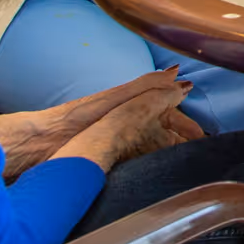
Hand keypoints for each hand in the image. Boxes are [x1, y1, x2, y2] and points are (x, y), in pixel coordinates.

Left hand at [56, 79, 201, 173]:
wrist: (40, 143)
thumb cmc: (76, 118)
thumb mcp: (116, 98)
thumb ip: (146, 86)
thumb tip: (177, 72)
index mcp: (130, 104)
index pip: (166, 111)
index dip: (185, 122)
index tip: (202, 135)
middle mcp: (124, 121)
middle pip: (161, 129)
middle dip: (182, 137)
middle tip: (200, 150)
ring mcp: (114, 140)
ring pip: (151, 144)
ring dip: (169, 150)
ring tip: (184, 162)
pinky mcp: (104, 156)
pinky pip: (137, 158)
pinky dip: (151, 161)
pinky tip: (156, 170)